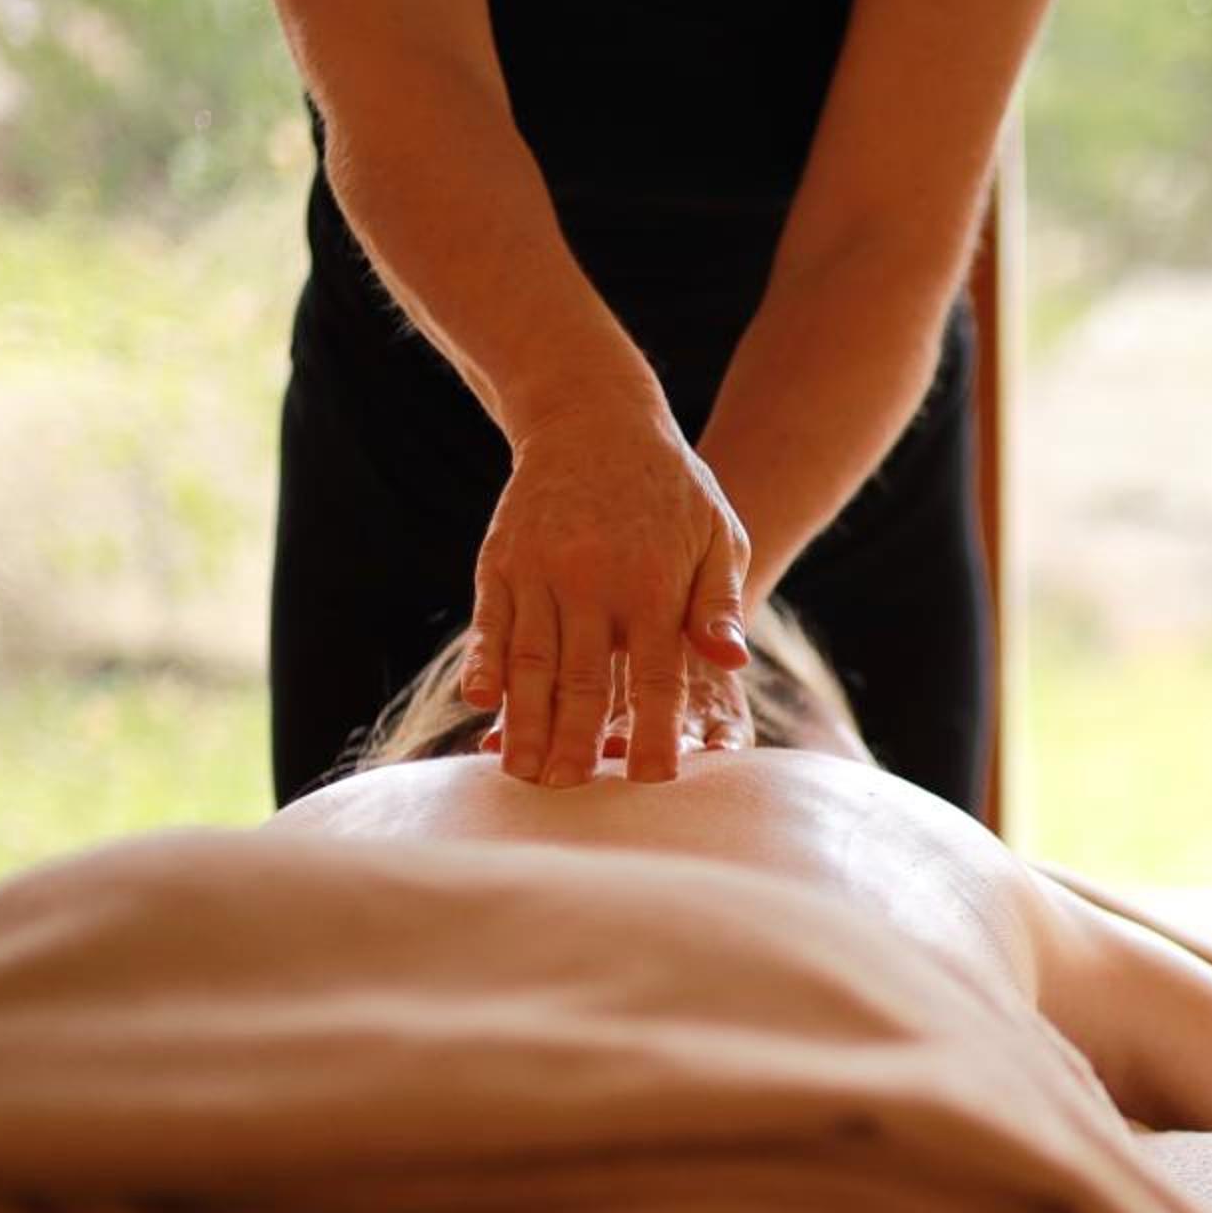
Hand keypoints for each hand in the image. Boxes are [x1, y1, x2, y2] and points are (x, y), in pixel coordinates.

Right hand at [460, 399, 752, 785]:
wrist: (594, 418)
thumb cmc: (673, 490)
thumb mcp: (717, 537)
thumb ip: (719, 606)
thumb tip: (731, 663)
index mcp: (655, 586)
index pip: (657, 676)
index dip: (656, 731)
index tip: (654, 780)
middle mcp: (593, 583)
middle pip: (584, 680)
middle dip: (577, 743)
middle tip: (570, 794)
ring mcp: (541, 572)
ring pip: (530, 662)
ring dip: (525, 722)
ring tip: (521, 774)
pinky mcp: (501, 563)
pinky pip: (489, 625)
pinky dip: (483, 666)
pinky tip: (480, 705)